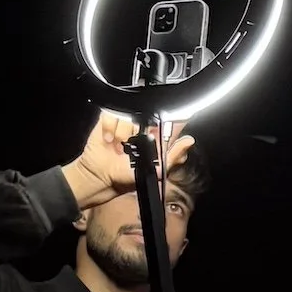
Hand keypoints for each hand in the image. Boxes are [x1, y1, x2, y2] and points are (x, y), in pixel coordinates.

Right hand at [64, 109, 191, 207]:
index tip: (167, 122)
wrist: (101, 178)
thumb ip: (172, 156)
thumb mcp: (154, 170)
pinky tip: (109, 141)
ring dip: (122, 133)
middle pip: (147, 113)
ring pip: (128, 115)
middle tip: (133, 145)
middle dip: (140, 129)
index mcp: (155, 137)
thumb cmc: (126, 177)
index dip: (170, 117)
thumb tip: (189, 141)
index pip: (168, 119)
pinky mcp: (108, 121)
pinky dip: (109, 128)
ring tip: (119, 148)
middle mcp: (141, 128)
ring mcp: (124, 123)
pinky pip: (111, 115)